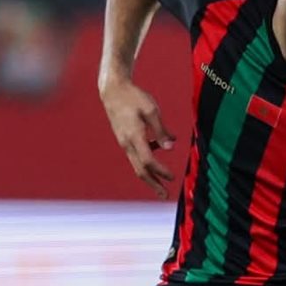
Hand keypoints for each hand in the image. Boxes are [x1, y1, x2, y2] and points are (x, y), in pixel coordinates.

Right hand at [101, 76, 176, 196]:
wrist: (113, 90)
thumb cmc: (133, 97)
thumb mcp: (151, 110)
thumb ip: (161, 130)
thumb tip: (170, 147)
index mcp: (134, 136)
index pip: (148, 160)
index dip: (161, 171)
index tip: (173, 177)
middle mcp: (127, 143)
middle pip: (140, 170)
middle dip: (153, 184)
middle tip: (165, 196)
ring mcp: (124, 141)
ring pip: (137, 164)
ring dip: (150, 175)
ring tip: (163, 182)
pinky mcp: (124, 138)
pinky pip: (136, 154)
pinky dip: (147, 158)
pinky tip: (158, 148)